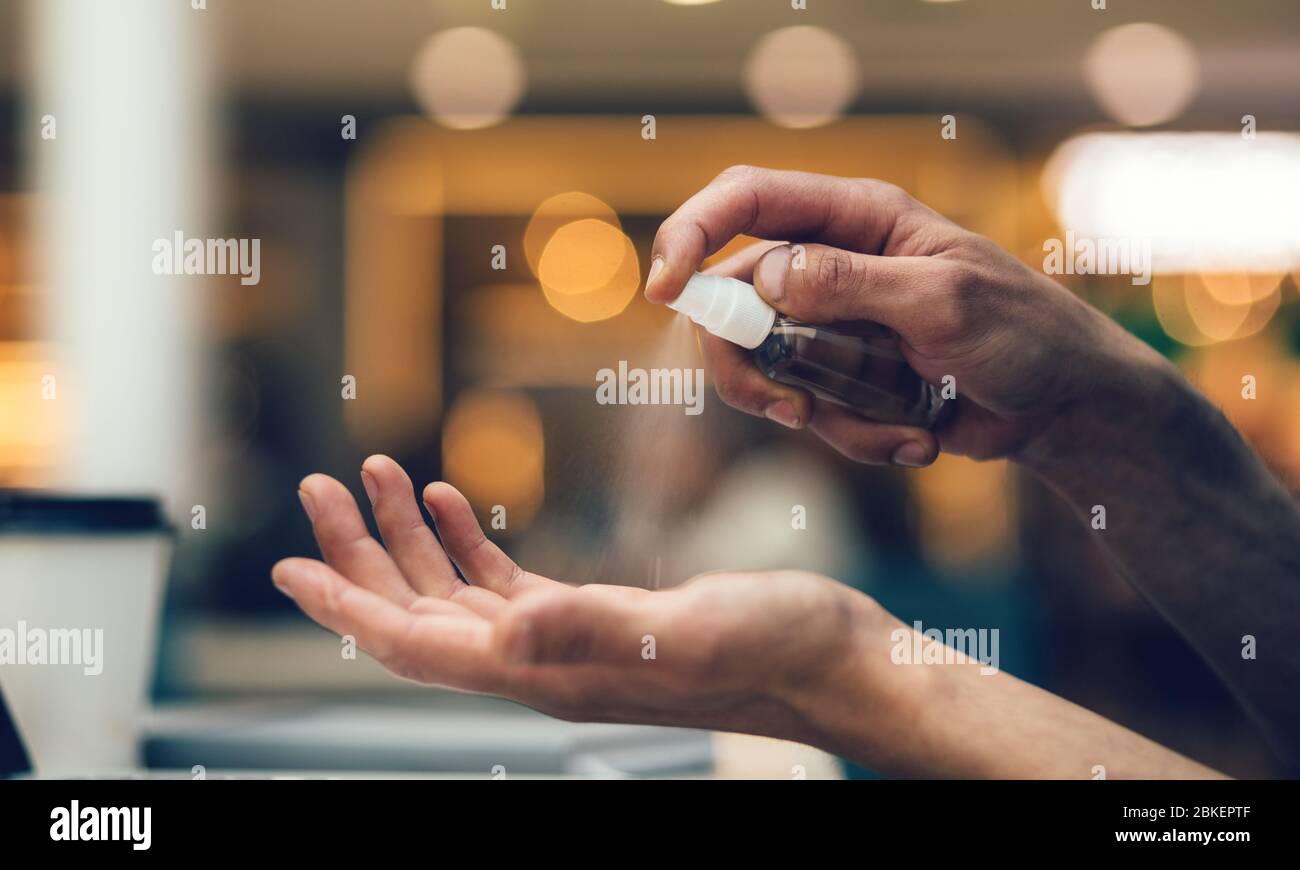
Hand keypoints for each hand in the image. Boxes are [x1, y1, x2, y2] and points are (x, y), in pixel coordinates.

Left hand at [272, 454, 889, 739]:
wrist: (829, 660)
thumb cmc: (773, 650)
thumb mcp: (681, 633)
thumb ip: (588, 631)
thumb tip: (500, 635)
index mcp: (546, 672)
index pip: (416, 645)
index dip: (346, 606)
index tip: (286, 566)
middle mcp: (541, 663)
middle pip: (419, 616)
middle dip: (361, 554)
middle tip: (317, 488)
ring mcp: (564, 642)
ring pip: (455, 595)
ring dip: (410, 538)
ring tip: (376, 475)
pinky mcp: (593, 618)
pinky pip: (505, 583)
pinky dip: (467, 539)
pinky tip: (452, 501)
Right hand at [645, 165, 1176, 464]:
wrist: (1063, 408)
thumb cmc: (1024, 333)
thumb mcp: (943, 301)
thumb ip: (852, 285)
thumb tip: (768, 277)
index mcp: (857, 219)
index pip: (748, 201)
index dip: (693, 233)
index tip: (664, 289)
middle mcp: (832, 265)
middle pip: (734, 299)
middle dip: (750, 363)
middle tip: (788, 407)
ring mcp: (834, 325)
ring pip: (765, 366)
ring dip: (820, 412)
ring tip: (896, 428)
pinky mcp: (844, 378)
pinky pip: (810, 410)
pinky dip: (857, 437)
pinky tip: (917, 440)